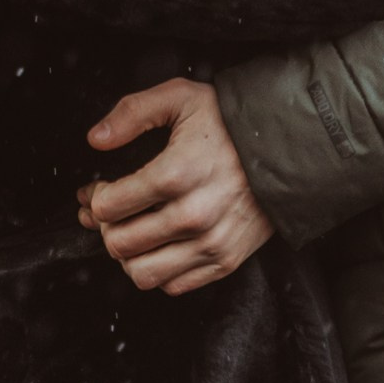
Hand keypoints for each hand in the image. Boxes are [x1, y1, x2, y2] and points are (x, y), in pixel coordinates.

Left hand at [79, 77, 273, 295]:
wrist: (288, 147)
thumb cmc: (230, 122)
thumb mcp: (180, 97)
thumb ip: (132, 113)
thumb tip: (96, 138)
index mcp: (175, 173)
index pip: (108, 206)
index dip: (94, 196)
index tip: (99, 189)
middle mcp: (192, 215)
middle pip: (119, 244)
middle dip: (105, 227)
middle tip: (108, 214)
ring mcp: (210, 243)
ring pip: (142, 274)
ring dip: (128, 255)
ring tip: (132, 232)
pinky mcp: (225, 261)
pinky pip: (174, 285)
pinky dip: (158, 270)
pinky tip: (160, 244)